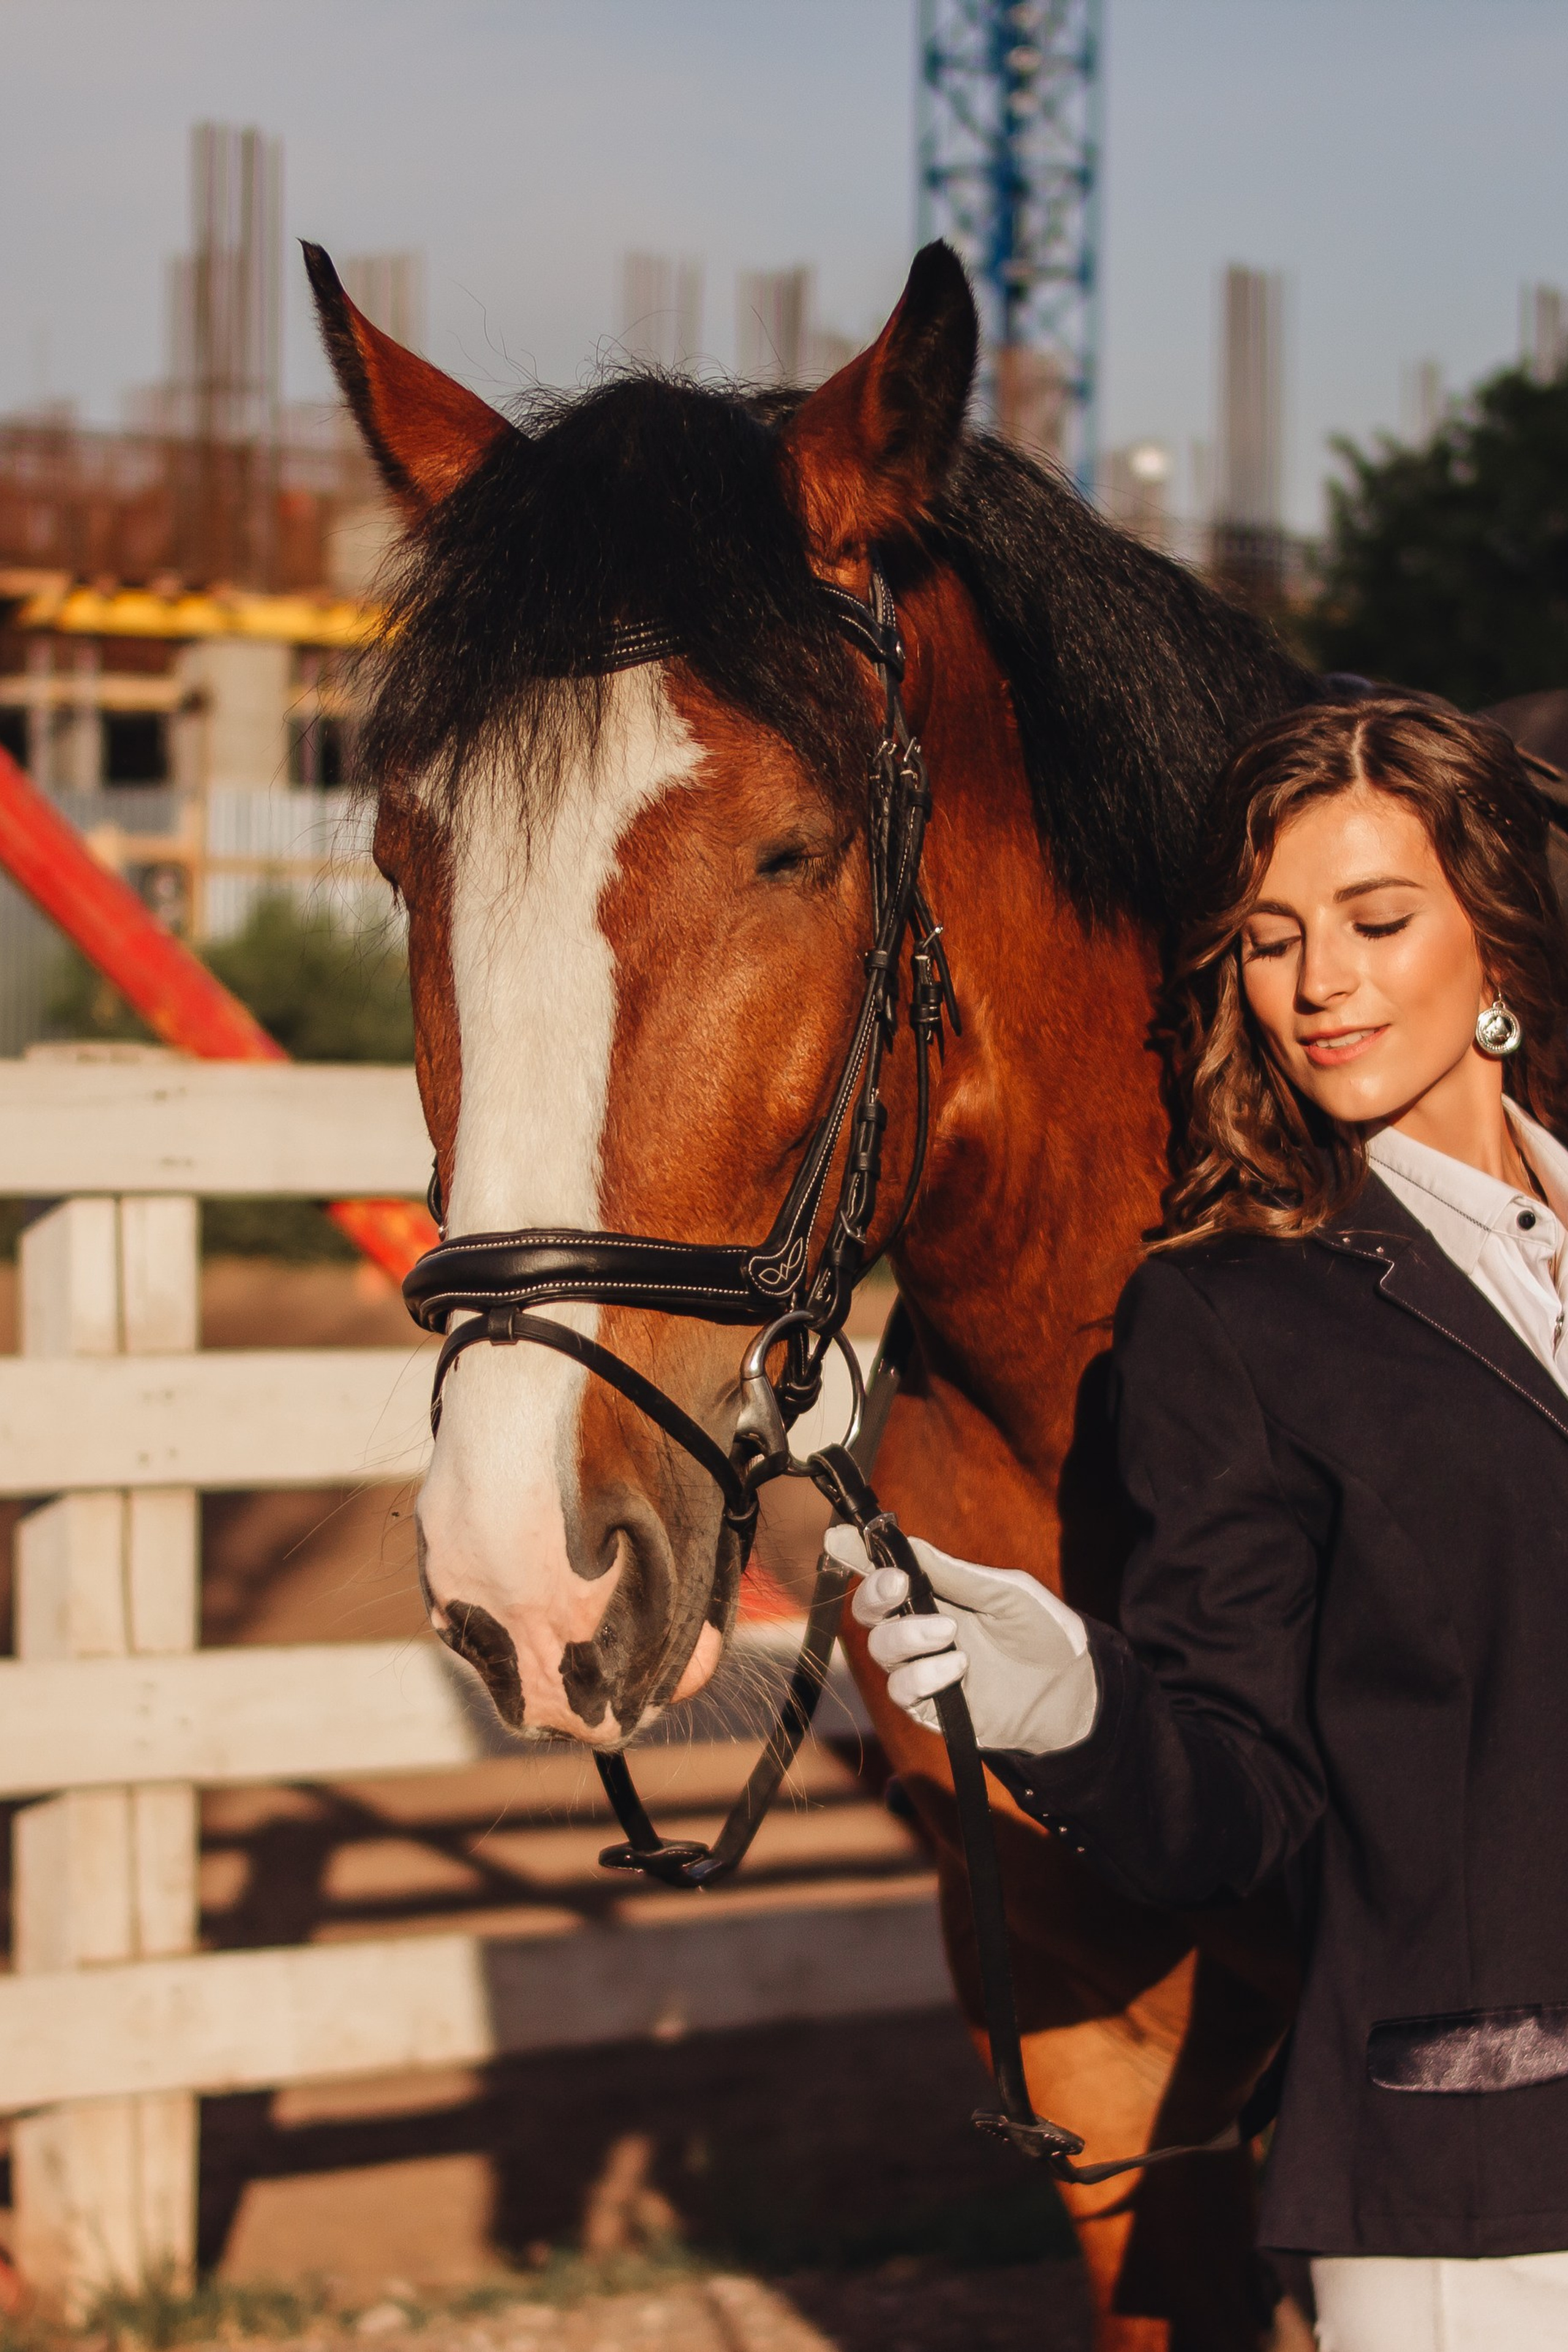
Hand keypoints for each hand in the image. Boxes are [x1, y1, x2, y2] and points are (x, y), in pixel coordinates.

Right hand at [823, 1524, 1098, 1754]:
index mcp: (935, 1595)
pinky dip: (924, 1675)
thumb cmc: (1042, 1632)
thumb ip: (952, 1573)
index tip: (839, 1539)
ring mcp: (924, 1669)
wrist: (1073, 1689)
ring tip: (950, 1633)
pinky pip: (903, 1690)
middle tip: (900, 1585)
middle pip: (868, 1612)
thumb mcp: (1003, 1591)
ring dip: (907, 1636)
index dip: (856, 1556)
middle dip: (874, 1595)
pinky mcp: (931, 1708)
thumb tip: (904, 1542)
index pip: (884, 1573)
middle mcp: (921, 1630)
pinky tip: (959, 1668)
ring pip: (881, 1650)